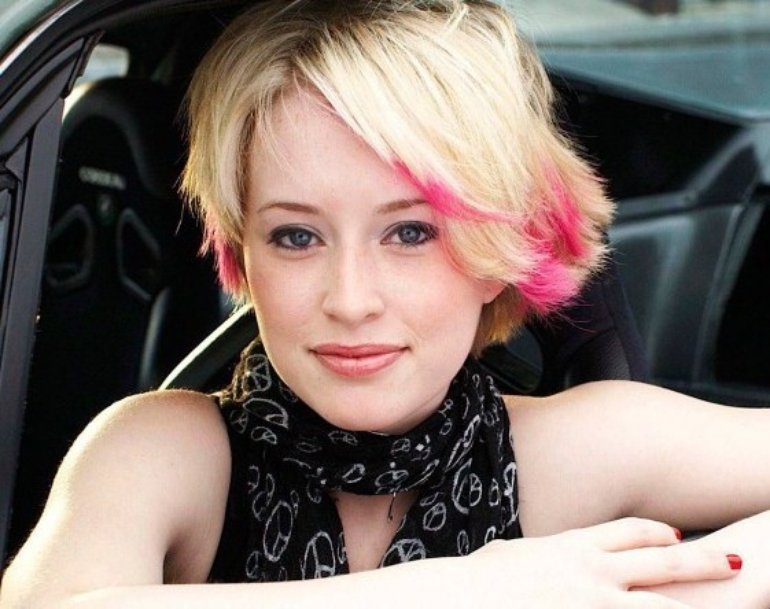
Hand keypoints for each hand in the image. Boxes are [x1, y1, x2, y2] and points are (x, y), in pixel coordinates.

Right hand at [465, 518, 739, 607]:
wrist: (456, 600)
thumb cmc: (474, 581)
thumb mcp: (510, 555)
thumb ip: (536, 554)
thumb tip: (539, 555)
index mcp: (571, 547)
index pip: (626, 531)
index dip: (655, 532)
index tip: (675, 535)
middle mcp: (591, 571)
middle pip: (659, 562)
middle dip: (701, 562)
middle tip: (733, 562)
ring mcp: (593, 603)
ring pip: (661, 605)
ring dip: (691, 606)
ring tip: (730, 603)